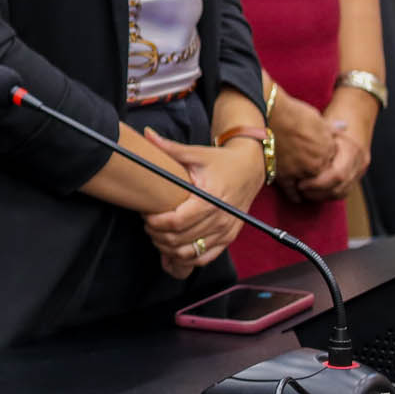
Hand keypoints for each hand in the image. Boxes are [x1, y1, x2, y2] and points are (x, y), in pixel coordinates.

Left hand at [139, 131, 266, 274]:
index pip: (178, 221)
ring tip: (157, 235)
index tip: (145, 214)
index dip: (156, 222)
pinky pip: (204, 258)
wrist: (249, 169)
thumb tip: (147, 134)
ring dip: (168, 248)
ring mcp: (226, 231)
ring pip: (190, 253)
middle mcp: (221, 217)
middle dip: (157, 234)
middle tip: (147, 223)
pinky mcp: (228, 238)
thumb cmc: (219, 161)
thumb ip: (170, 148)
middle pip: (181, 239)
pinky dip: (185, 259)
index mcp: (211, 197)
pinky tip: (171, 251)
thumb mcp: (196, 153)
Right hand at [268, 89, 331, 193]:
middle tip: (315, 177)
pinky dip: (295, 195)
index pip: (332, 161)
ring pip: (309, 185)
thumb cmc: (292, 113)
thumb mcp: (317, 118)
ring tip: (307, 189)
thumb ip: (330, 128)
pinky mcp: (284, 175)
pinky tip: (297, 198)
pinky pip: (292, 190)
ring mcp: (301, 170)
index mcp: (328, 147)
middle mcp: (317, 161)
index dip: (325, 160)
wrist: (269, 115)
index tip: (320, 160)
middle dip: (319, 176)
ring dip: (309, 187)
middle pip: (322, 175)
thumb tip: (343, 127)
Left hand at [293, 115, 372, 203]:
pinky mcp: (356, 177)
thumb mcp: (322, 126)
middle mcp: (359, 162)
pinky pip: (342, 193)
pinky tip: (311, 193)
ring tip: (303, 193)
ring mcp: (360, 170)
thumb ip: (311, 143)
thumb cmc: (330, 119)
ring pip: (341, 193)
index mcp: (351, 150)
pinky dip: (326, 195)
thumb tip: (289, 155)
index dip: (317, 183)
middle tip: (299, 190)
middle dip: (317, 192)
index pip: (337, 175)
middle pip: (339, 187)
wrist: (355, 115)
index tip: (299, 183)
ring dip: (321, 196)